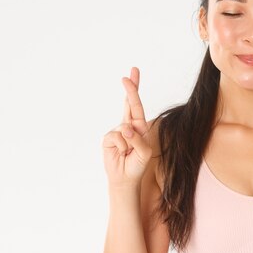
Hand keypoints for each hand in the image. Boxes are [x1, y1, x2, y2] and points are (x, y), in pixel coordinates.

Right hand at [102, 67, 153, 186]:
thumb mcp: (145, 152)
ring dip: (130, 143)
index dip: (134, 89)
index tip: (133, 73)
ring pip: (126, 128)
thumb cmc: (137, 164)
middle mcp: (128, 125)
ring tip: (129, 152)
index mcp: (139, 126)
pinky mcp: (108, 139)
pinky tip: (121, 153)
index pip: (137, 105)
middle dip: (130, 89)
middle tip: (128, 75)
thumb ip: (138, 139)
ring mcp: (117, 131)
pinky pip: (117, 137)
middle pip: (129, 104)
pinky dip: (122, 147)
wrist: (125, 178)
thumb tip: (126, 128)